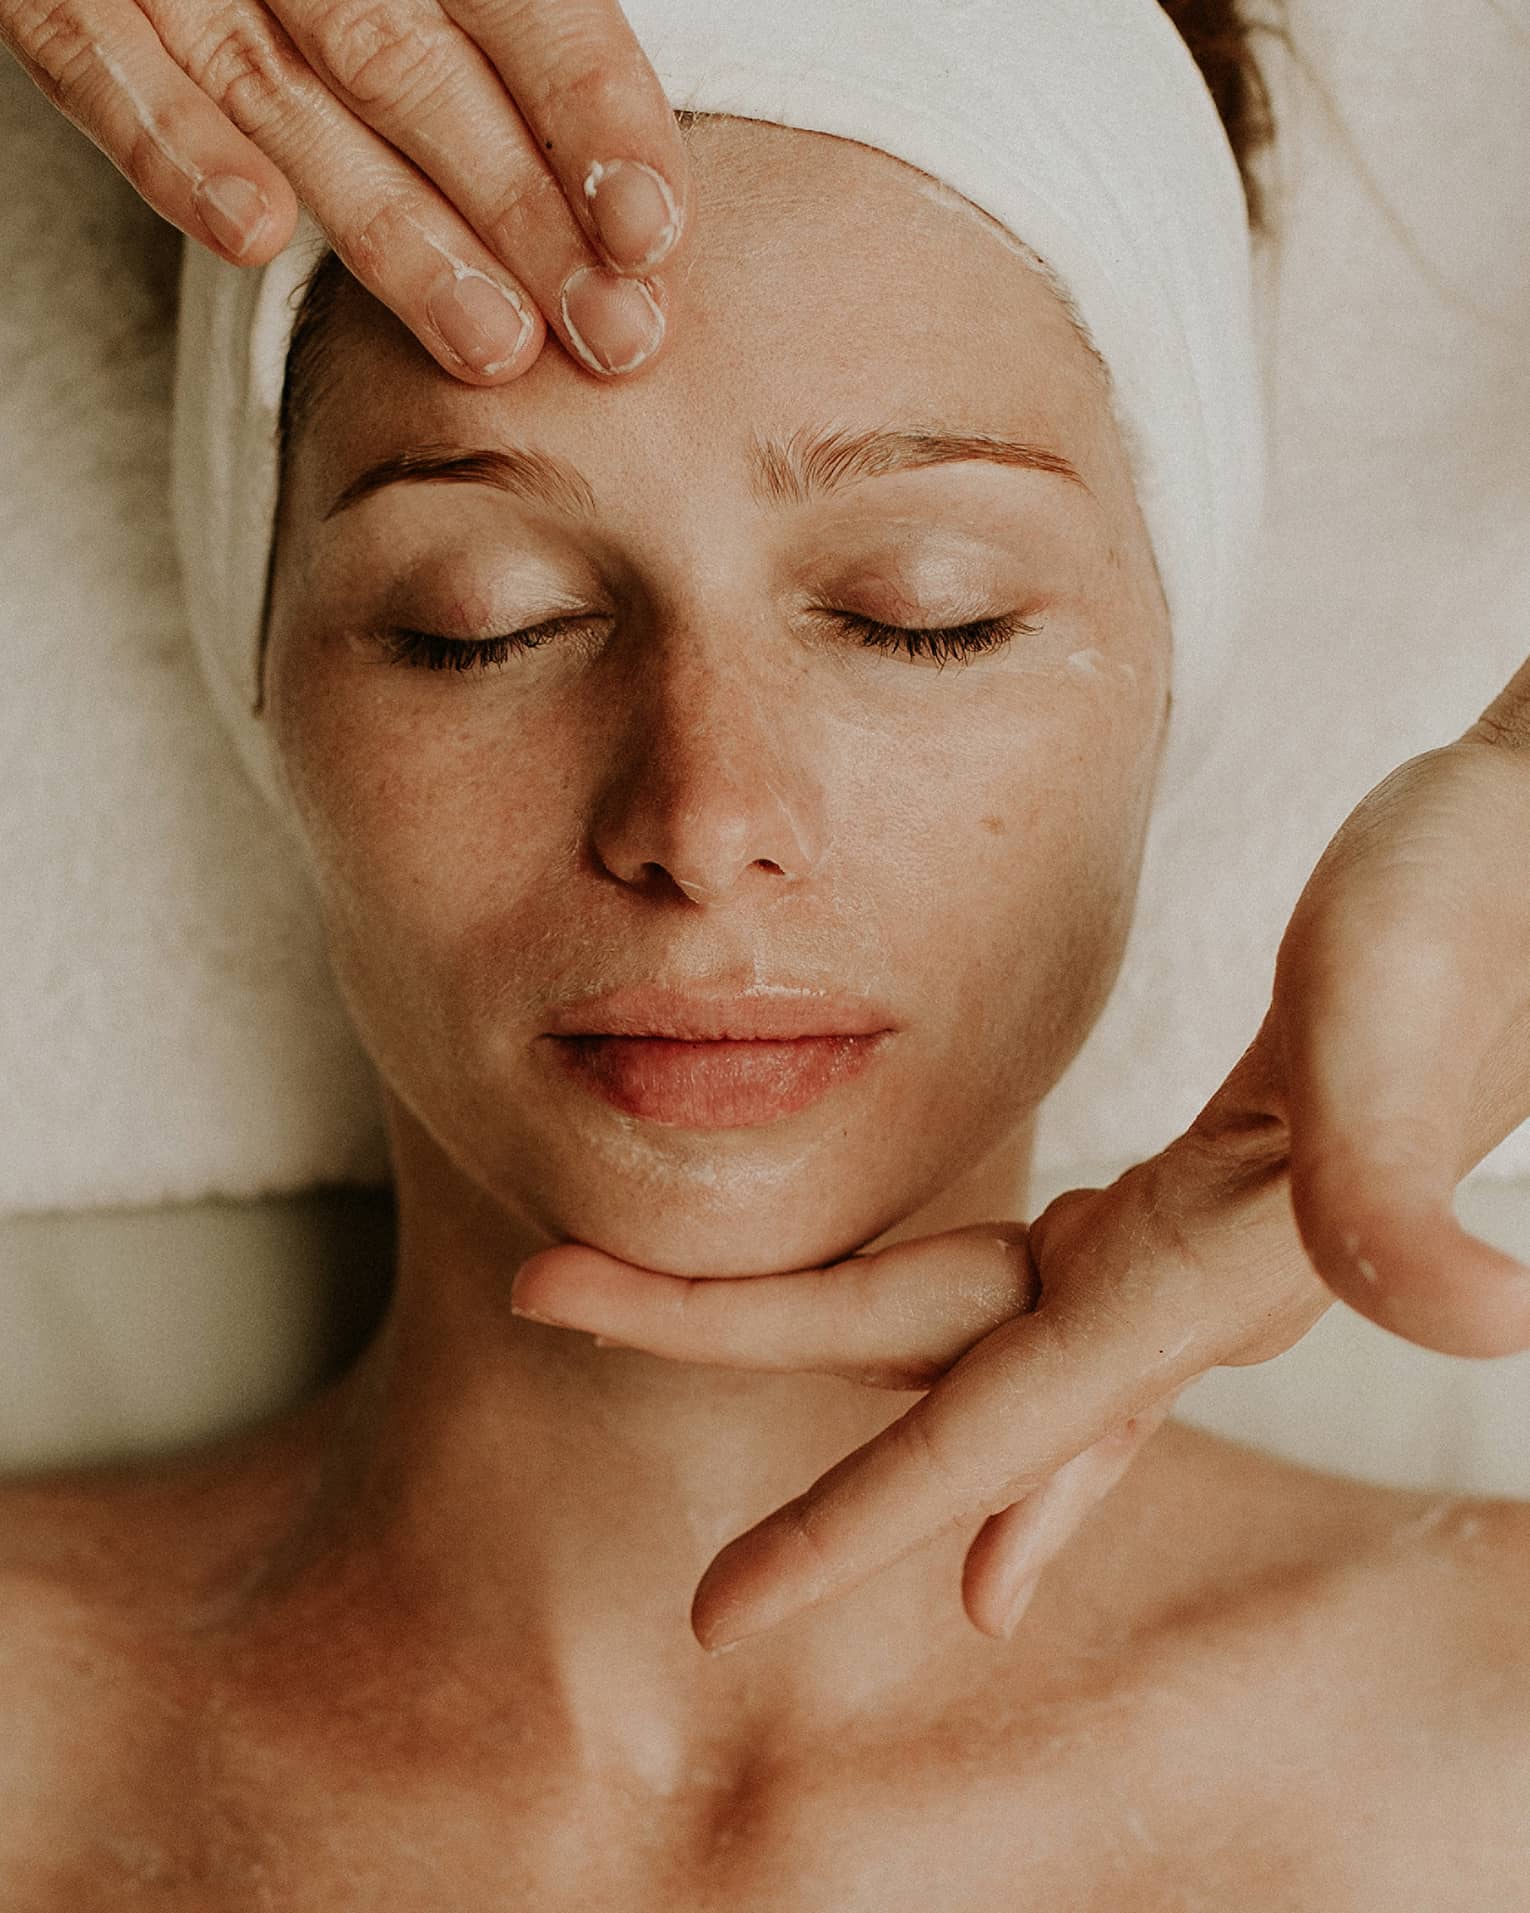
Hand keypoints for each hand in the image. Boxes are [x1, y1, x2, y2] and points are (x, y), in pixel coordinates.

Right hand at [4, 0, 686, 380]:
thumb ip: (499, 46)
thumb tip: (624, 197)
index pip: (520, 6)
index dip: (590, 111)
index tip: (652, 232)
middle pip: (419, 71)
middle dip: (524, 210)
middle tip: (612, 332)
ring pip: (289, 91)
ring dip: (396, 230)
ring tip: (492, 343)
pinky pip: (98, 60)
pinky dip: (171, 146)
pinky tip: (253, 237)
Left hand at [507, 656, 1529, 1651]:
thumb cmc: (1484, 904)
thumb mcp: (1420, 1007)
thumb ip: (1402, 1165)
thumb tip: (1483, 1317)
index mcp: (1204, 1263)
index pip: (993, 1419)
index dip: (860, 1520)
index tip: (723, 1611)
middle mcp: (1183, 1288)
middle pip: (922, 1359)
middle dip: (731, 1333)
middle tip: (549, 1292)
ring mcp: (1187, 1257)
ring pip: (968, 1344)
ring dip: (831, 1370)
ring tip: (712, 1416)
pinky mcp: (1197, 1206)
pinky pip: (1057, 1328)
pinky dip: (999, 1406)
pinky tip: (990, 1494)